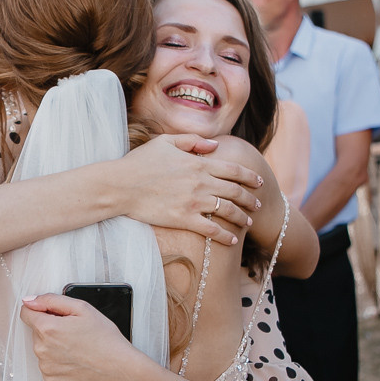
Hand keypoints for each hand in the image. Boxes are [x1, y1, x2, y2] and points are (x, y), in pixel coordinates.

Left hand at [19, 293, 143, 380]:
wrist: (119, 369)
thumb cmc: (105, 340)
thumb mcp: (82, 308)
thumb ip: (51, 300)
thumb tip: (30, 300)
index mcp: (47, 329)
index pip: (26, 313)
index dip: (41, 310)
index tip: (54, 314)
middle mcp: (41, 349)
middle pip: (36, 331)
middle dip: (51, 328)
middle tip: (74, 332)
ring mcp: (45, 367)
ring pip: (42, 348)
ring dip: (53, 345)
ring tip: (77, 347)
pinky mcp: (51, 380)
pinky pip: (48, 365)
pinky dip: (58, 362)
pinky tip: (75, 360)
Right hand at [119, 134, 259, 244]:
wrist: (120, 185)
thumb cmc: (139, 162)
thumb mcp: (166, 142)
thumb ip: (192, 140)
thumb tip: (214, 145)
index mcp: (198, 163)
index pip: (233, 170)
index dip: (249, 176)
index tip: (258, 181)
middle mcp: (200, 182)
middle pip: (235, 191)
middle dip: (250, 199)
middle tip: (258, 205)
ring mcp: (193, 201)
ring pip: (227, 210)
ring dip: (241, 217)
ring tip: (248, 222)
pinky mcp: (183, 218)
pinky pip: (211, 229)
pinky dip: (225, 235)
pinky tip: (232, 240)